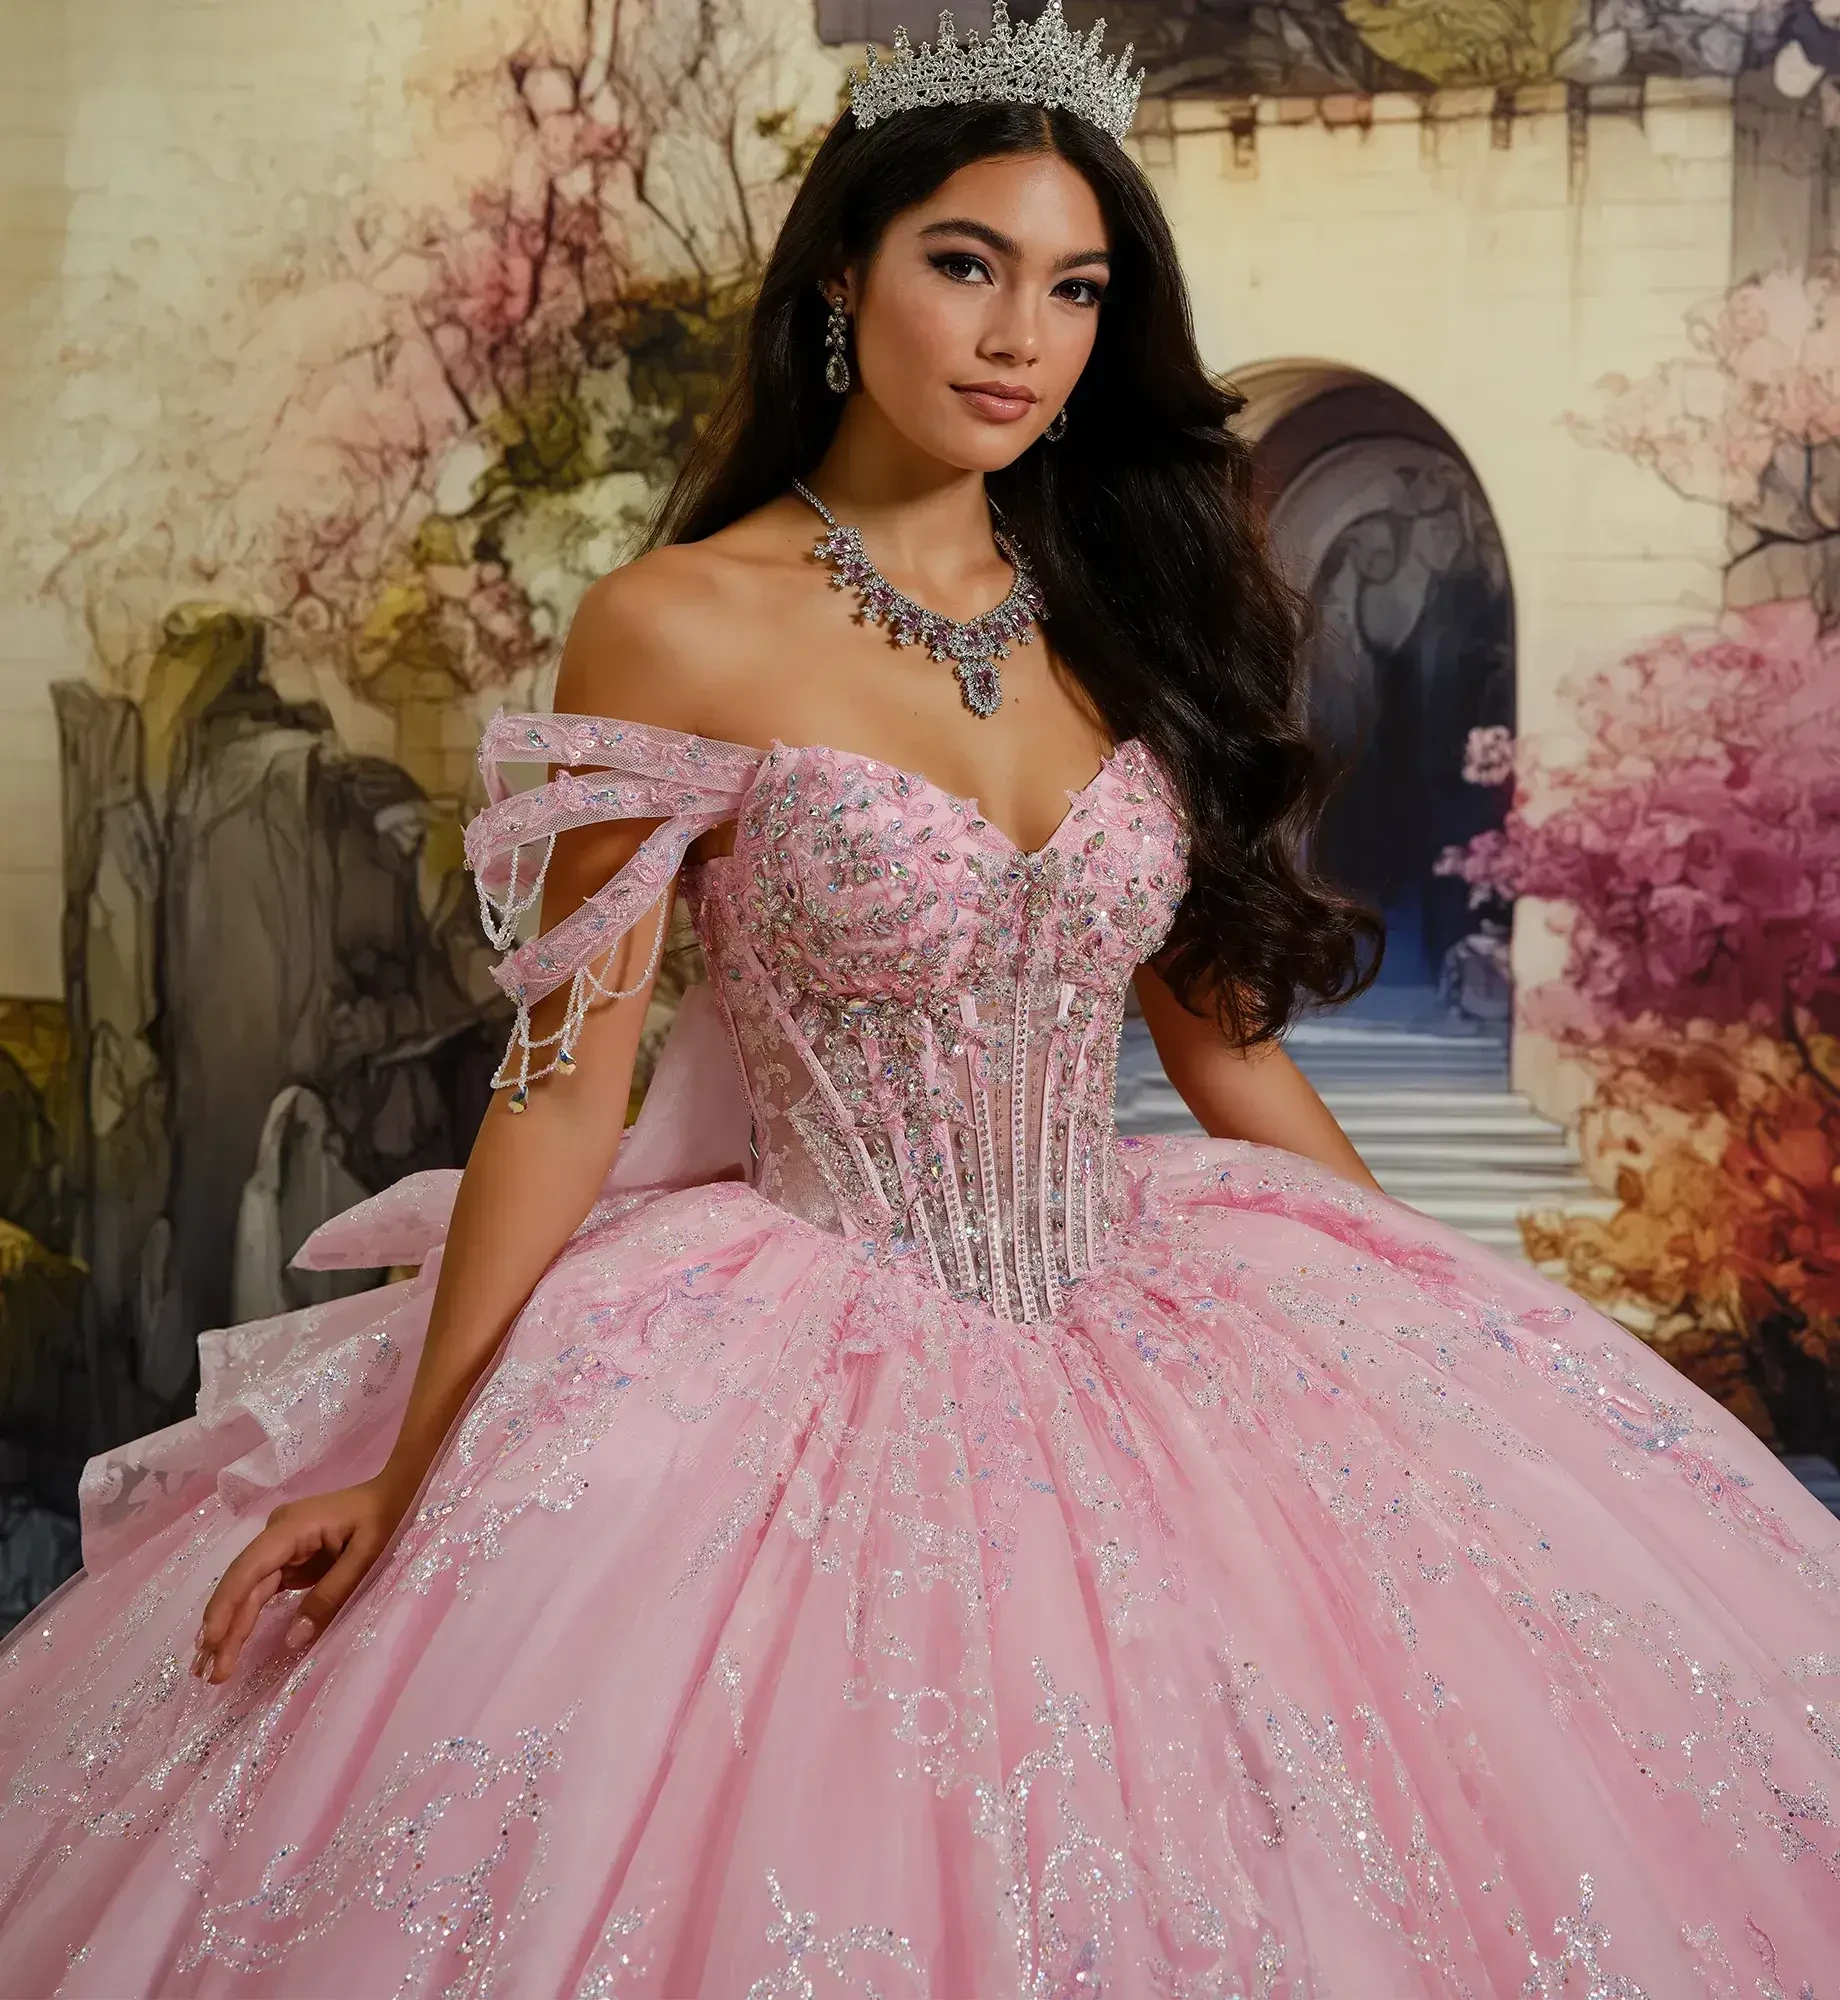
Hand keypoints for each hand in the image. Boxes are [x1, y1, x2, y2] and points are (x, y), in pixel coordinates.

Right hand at [191, 1473, 418, 1684]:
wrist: (397, 1493)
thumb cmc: (385, 1519)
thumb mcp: (366, 1556)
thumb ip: (330, 1595)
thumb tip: (293, 1639)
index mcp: (292, 1526)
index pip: (249, 1568)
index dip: (227, 1605)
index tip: (211, 1640)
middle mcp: (276, 1535)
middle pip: (243, 1583)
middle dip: (224, 1627)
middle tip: (210, 1672)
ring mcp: (280, 1548)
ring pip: (248, 1591)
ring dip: (230, 1628)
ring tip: (214, 1668)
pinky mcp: (288, 1560)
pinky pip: (261, 1591)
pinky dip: (247, 1618)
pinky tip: (232, 1642)